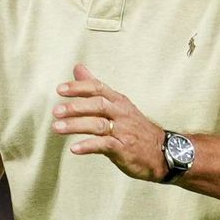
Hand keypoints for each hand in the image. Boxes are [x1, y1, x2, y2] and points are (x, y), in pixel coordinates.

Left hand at [52, 64, 166, 181]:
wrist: (163, 151)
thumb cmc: (134, 127)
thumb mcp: (117, 104)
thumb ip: (95, 88)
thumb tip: (78, 67)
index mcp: (118, 101)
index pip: (98, 88)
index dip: (79, 87)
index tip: (60, 89)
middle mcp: (121, 113)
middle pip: (98, 105)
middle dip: (76, 107)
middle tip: (56, 111)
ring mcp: (123, 131)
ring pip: (98, 125)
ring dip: (76, 125)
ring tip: (57, 128)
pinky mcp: (124, 149)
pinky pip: (105, 145)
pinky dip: (88, 146)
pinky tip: (74, 149)